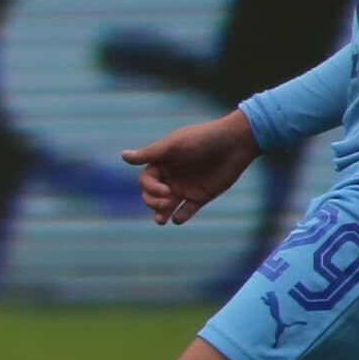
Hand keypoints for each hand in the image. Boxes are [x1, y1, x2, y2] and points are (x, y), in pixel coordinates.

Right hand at [123, 111, 260, 226]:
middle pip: (152, 195)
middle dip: (153, 202)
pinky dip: (181, 216)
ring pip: (167, 205)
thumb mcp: (175, 145)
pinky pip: (187, 210)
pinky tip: (178, 219)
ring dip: (161, 213)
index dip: (150, 188)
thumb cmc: (203, 139)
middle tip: (167, 202)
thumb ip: (150, 154)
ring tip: (162, 220)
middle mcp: (171, 177)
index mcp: (162, 164)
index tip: (165, 190)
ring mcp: (186, 187)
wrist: (235, 142)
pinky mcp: (201, 196)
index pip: (146, 181)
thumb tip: (123, 156)